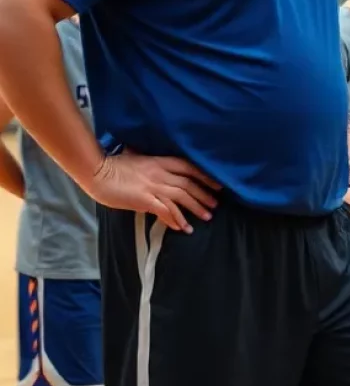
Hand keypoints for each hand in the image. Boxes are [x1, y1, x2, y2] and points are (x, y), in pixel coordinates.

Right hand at [87, 149, 219, 233]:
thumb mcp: (136, 158)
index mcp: (159, 161)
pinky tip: (183, 227)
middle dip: (204, 194)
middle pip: (189, 184)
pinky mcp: (144, 199)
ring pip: (181, 197)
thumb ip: (149, 163)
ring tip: (207, 216)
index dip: (204, 176)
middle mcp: (160, 173)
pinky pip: (166, 210)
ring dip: (196, 208)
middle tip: (215, 205)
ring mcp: (153, 186)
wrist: (96, 172)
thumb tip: (154, 167)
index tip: (217, 184)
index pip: (189, 167)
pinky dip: (176, 219)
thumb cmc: (113, 165)